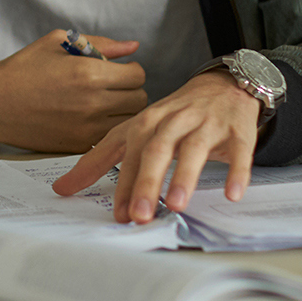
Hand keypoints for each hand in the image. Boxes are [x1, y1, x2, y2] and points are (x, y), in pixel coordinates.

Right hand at [0, 29, 145, 151]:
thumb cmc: (23, 69)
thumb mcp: (58, 43)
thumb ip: (100, 44)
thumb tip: (133, 47)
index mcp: (89, 73)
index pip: (137, 75)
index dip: (130, 69)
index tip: (118, 70)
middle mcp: (92, 102)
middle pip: (139, 100)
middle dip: (129, 90)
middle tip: (112, 86)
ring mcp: (87, 128)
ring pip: (129, 121)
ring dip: (122, 111)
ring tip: (102, 102)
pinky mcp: (79, 145)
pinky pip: (110, 136)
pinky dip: (106, 127)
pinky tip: (89, 117)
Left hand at [51, 71, 260, 222]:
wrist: (223, 85)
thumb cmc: (174, 116)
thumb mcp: (134, 131)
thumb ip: (100, 159)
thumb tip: (62, 188)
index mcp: (146, 122)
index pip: (129, 152)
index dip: (123, 183)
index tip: (117, 213)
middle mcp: (174, 121)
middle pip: (157, 150)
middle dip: (146, 182)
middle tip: (139, 215)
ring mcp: (207, 124)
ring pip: (193, 149)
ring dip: (184, 177)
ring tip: (176, 205)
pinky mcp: (237, 130)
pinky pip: (239, 151)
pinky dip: (236, 171)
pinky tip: (231, 193)